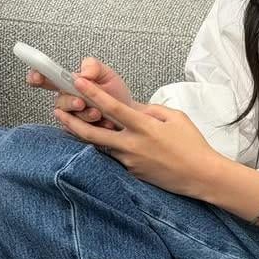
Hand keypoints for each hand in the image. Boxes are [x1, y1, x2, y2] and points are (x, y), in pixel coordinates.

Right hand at [27, 56, 137, 129]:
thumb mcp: (107, 74)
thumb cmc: (116, 94)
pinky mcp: (79, 131)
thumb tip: (82, 73)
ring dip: (84, 115)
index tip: (37, 78)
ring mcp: (72, 116)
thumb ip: (93, 67)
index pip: (46, 78)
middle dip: (69, 102)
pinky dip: (92, 127)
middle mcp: (67, 99)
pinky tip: (105, 123)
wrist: (129, 115)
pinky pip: (78, 131)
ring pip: (69, 117)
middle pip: (59, 101)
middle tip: (81, 102)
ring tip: (98, 113)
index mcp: (69, 83)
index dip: (37, 76)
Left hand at [52, 76, 223, 198]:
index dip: (93, 93)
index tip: (77, 82)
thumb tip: (133, 107)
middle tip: (57, 111)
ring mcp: (130, 162)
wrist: (201, 175)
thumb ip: (151, 109)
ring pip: (102, 147)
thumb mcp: (175, 117)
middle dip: (72, 122)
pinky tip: (107, 143)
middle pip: (93, 133)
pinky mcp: (132, 173)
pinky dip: (109, 149)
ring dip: (87, 136)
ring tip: (73, 125)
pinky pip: (116, 158)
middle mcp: (133, 145)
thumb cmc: (192, 145)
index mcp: (144, 127)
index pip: (112, 107)